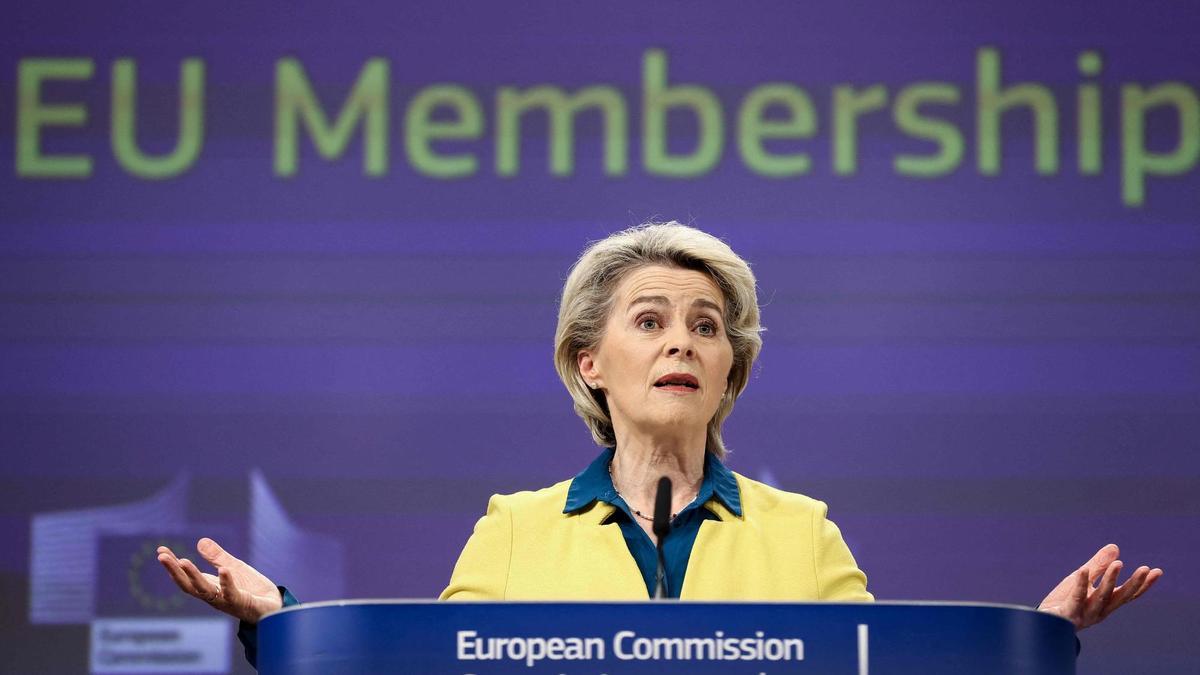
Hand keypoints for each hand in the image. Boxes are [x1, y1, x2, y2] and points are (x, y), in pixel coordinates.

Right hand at [157, 537, 282, 623]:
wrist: (275, 607)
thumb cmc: (252, 589)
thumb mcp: (234, 568)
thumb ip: (218, 557)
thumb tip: (200, 541)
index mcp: (211, 587)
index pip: (187, 577)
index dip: (173, 565)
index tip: (160, 550)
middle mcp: (215, 596)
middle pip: (189, 585)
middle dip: (175, 571)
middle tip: (162, 556)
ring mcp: (227, 601)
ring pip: (206, 591)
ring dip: (194, 576)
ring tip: (183, 561)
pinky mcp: (243, 603)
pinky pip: (233, 594)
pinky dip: (227, 583)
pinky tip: (223, 570)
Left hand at [1037, 543, 1161, 630]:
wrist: (1043, 622)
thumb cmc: (1065, 600)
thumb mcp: (1082, 579)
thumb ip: (1098, 565)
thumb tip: (1115, 547)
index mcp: (1105, 603)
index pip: (1128, 594)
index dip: (1143, 584)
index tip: (1157, 571)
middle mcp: (1099, 610)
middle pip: (1119, 597)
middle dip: (1133, 583)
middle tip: (1145, 569)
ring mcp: (1085, 614)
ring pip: (1100, 597)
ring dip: (1110, 580)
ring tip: (1119, 563)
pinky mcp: (1068, 614)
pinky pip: (1075, 598)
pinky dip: (1080, 584)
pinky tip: (1083, 570)